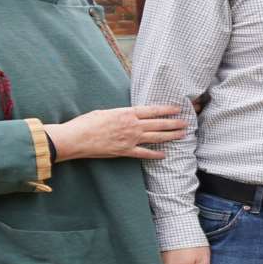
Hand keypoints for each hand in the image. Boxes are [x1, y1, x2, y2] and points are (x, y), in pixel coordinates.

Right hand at [45, 105, 186, 160]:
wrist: (75, 138)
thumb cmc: (86, 123)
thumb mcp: (105, 112)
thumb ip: (120, 114)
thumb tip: (128, 115)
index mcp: (126, 113)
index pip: (152, 110)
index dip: (167, 109)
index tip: (178, 109)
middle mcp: (132, 125)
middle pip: (158, 124)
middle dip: (174, 123)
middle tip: (187, 123)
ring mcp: (130, 139)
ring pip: (156, 137)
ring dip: (171, 136)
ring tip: (182, 135)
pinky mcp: (125, 151)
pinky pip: (144, 153)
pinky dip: (155, 154)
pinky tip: (164, 154)